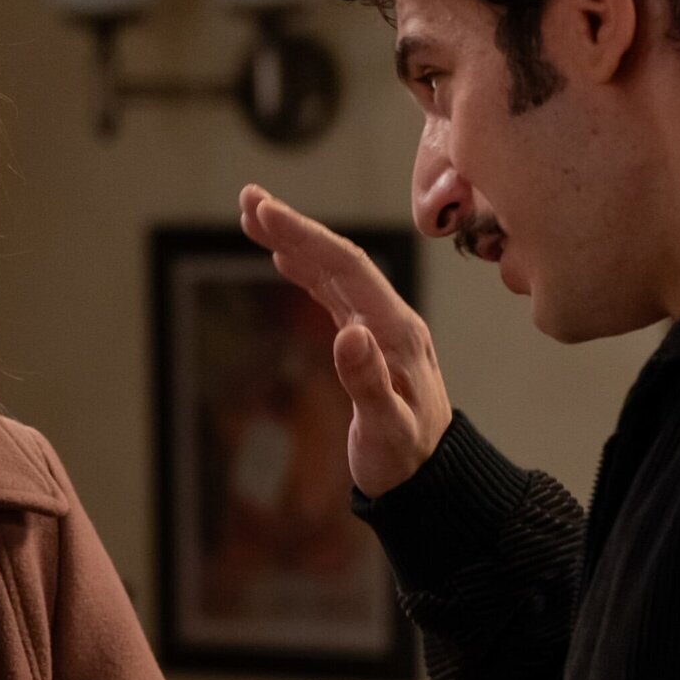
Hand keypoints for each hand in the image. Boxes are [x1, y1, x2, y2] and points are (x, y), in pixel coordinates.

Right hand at [238, 184, 452, 498]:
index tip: (265, 212)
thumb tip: (347, 334)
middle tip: (247, 199)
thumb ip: (368, 382)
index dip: (305, 236)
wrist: (432, 480)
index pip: (347, 267)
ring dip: (295, 242)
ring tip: (254, 216)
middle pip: (338, 259)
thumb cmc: (407, 459)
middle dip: (294, 226)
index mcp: (396, 331)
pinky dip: (306, 270)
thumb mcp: (387, 428)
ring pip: (334, 272)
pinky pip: (334, 293)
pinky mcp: (369, 341)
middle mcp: (390, 320)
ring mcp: (380, 329)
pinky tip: (283, 258)